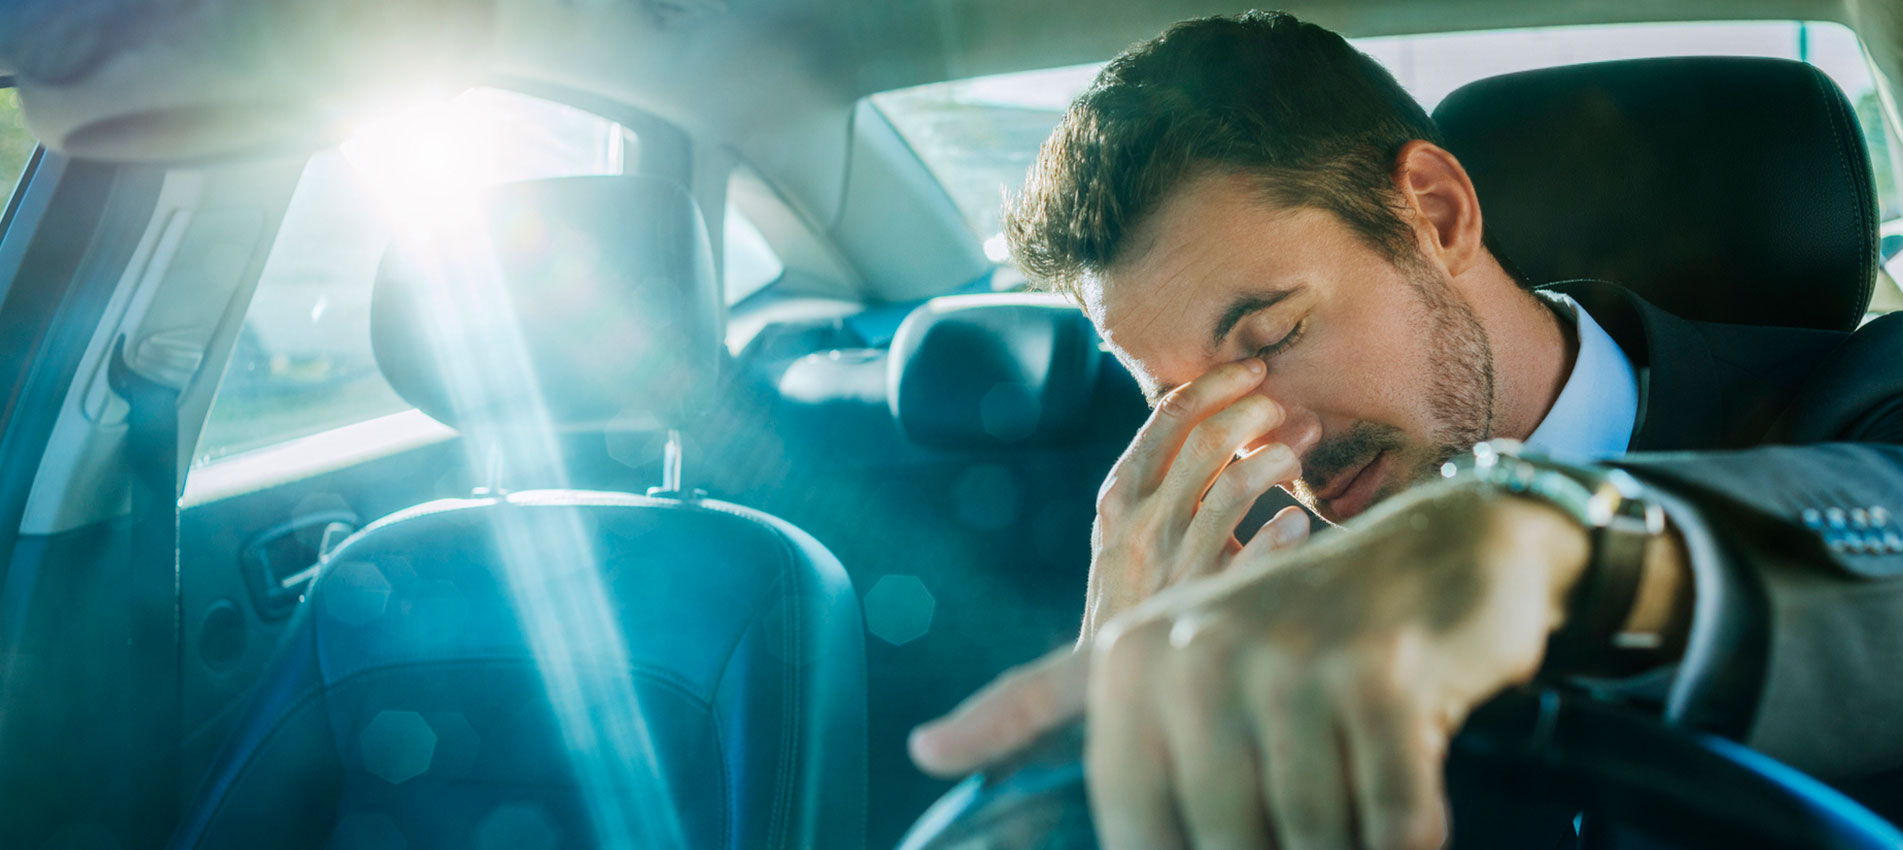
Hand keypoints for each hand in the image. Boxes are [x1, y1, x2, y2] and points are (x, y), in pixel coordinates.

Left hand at [912, 482, 1592, 849]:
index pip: (1133, 826)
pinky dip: (1410, 832)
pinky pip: (1392, 826)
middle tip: (1316, 816)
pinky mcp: (1381, 678)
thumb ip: (1038, 706)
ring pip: (1311, 842)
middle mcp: (1193, 652)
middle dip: (1278, 848)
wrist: (1450, 550)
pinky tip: (1414, 804)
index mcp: (1126, 656)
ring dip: (1348, 838)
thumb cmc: (1299, 630)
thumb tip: (922, 752)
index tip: (1239, 843)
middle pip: (1222, 843)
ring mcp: (1288, 661)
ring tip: (1364, 785)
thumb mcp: (1159, 657)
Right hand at [1083, 357, 1310, 640]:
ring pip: (1233, 491)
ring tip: (1297, 451)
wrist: (1110, 682)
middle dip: (1253, 412)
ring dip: (1275, 460)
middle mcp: (1141, 526)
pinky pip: (1252, 559)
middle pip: (1206, 443)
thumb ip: (1161, 482)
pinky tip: (1299, 524)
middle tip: (1284, 408)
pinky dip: (1280, 535)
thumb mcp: (1124, 533)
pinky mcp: (1204, 607)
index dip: (1214, 384)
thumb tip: (1225, 419)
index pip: (1166, 418)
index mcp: (1119, 498)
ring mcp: (1174, 566)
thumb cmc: (1132, 596)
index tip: (1252, 370)